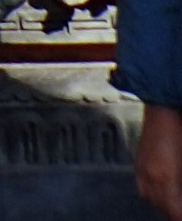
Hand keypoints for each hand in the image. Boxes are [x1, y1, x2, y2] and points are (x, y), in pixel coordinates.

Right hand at [140, 105, 181, 220]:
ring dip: (161, 203)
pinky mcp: (138, 159)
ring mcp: (141, 167)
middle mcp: (150, 175)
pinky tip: (160, 188)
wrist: (163, 105)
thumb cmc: (179, 128)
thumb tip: (180, 194)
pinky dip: (151, 191)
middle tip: (179, 209)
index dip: (180, 215)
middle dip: (172, 211)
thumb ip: (181, 181)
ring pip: (148, 197)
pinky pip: (141, 184)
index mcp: (166, 177)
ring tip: (173, 202)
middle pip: (161, 207)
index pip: (174, 212)